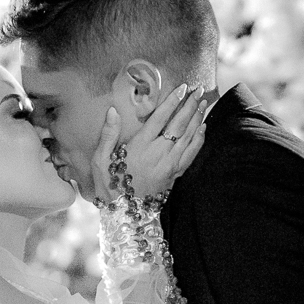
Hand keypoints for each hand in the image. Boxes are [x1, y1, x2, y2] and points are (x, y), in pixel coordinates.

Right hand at [90, 85, 206, 201]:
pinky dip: (199, 140)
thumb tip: (113, 111)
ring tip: (204, 103)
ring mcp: (169, 166)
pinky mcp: (175, 176)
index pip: (160, 118)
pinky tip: (203, 128)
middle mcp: (158, 154)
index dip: (172, 101)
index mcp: (140, 147)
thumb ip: (108, 135)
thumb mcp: (100, 161)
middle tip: (199, 90)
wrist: (124, 215)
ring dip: (197, 119)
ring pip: (188, 138)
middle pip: (179, 125)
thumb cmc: (109, 186)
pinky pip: (191, 155)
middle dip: (190, 105)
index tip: (183, 88)